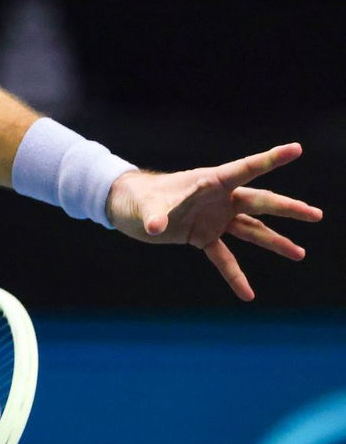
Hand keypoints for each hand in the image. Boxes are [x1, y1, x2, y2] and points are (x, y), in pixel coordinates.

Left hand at [106, 142, 322, 300]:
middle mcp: (218, 199)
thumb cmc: (138, 197)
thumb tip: (156, 227)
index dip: (271, 159)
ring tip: (300, 255)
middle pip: (260, 202)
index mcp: (210, 181)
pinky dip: (234, 275)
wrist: (126, 207)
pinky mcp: (203, 236)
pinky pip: (224, 258)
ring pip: (252, 230)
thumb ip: (155, 215)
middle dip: (288, 208)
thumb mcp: (147, 205)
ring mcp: (214, 218)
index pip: (246, 169)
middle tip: (316, 215)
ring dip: (275, 242)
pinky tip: (247, 294)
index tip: (296, 149)